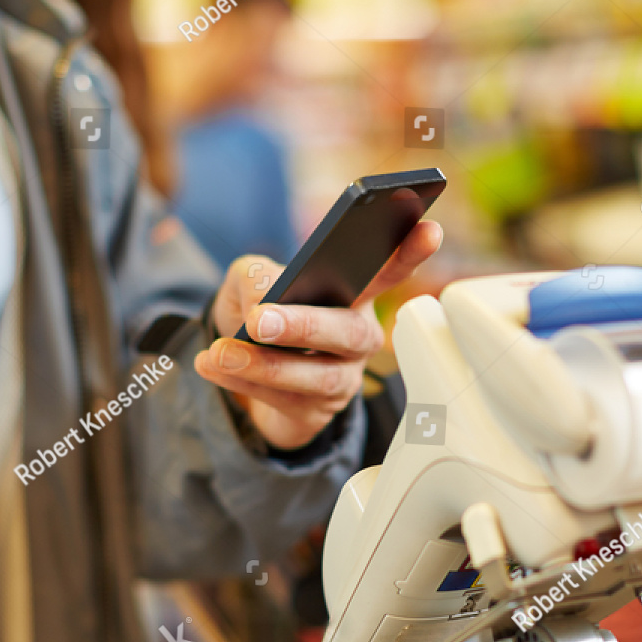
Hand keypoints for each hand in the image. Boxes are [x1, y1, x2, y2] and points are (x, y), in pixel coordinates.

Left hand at [195, 221, 442, 450]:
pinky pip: (287, 401)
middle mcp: (358, 335)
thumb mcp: (247, 279)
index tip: (428, 229)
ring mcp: (343, 377)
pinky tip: (212, 366)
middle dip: (305, 326)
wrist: (237, 369)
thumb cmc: (258, 313)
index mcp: (352, 292)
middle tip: (260, 320)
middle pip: (350, 332)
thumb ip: (254, 275)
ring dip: (264, 365)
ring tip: (219, 352)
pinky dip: (245, 382)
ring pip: (317, 376)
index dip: (408, 253)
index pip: (386, 270)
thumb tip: (265, 299)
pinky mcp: (317, 412)